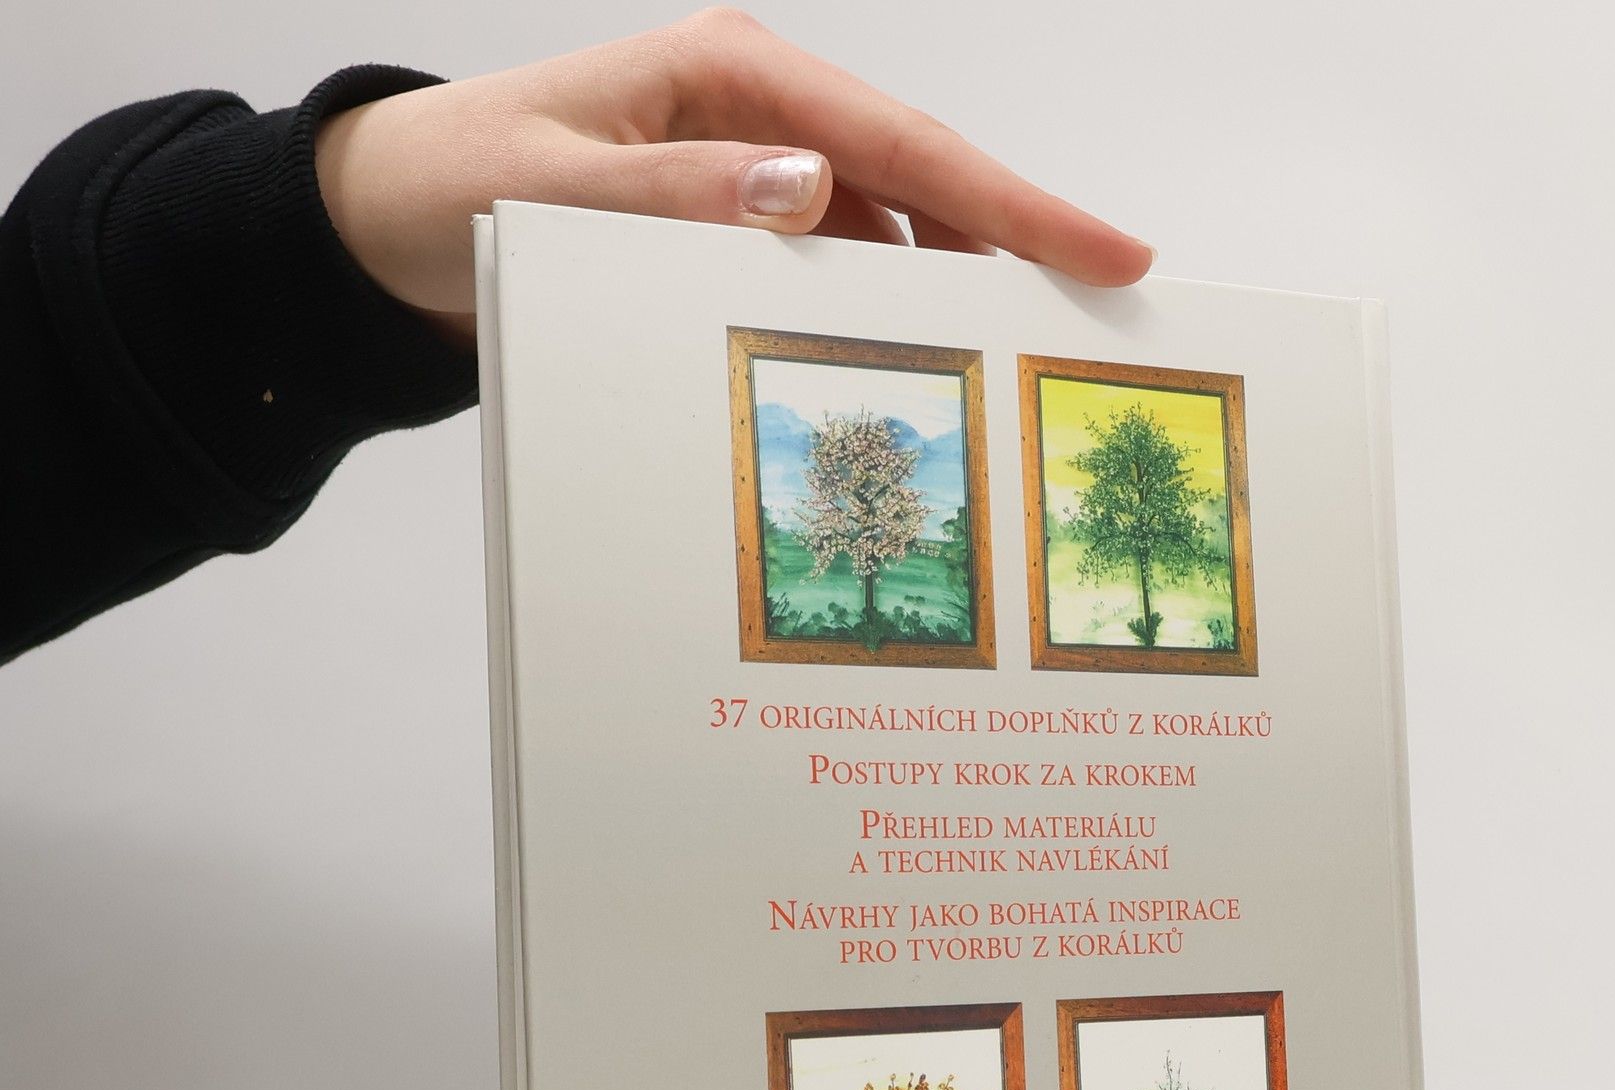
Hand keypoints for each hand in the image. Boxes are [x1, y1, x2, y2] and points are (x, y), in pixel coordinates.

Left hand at [314, 9, 1153, 334]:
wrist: (381, 218)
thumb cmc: (455, 184)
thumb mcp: (554, 191)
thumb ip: (675, 192)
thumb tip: (812, 188)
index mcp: (731, 77)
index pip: (902, 140)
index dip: (1012, 201)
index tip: (1103, 250)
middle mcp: (758, 114)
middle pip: (920, 178)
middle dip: (1012, 242)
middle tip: (1093, 315)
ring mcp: (752, 166)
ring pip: (886, 226)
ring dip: (943, 287)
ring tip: (1009, 357)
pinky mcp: (733, 217)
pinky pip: (831, 261)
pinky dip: (873, 306)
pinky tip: (900, 355)